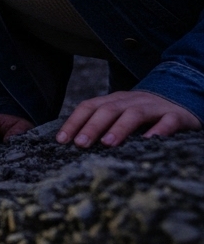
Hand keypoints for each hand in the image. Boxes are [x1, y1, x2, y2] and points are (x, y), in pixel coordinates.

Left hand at [56, 90, 200, 147]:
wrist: (181, 100)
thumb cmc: (143, 114)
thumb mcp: (120, 115)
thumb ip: (102, 125)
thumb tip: (73, 144)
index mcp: (114, 100)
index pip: (89, 106)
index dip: (74, 122)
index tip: (61, 140)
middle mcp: (131, 101)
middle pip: (108, 109)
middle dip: (92, 126)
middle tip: (80, 143)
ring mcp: (154, 107)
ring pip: (134, 113)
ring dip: (119, 128)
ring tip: (108, 143)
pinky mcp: (176, 115)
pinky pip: (167, 121)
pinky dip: (159, 130)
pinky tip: (149, 141)